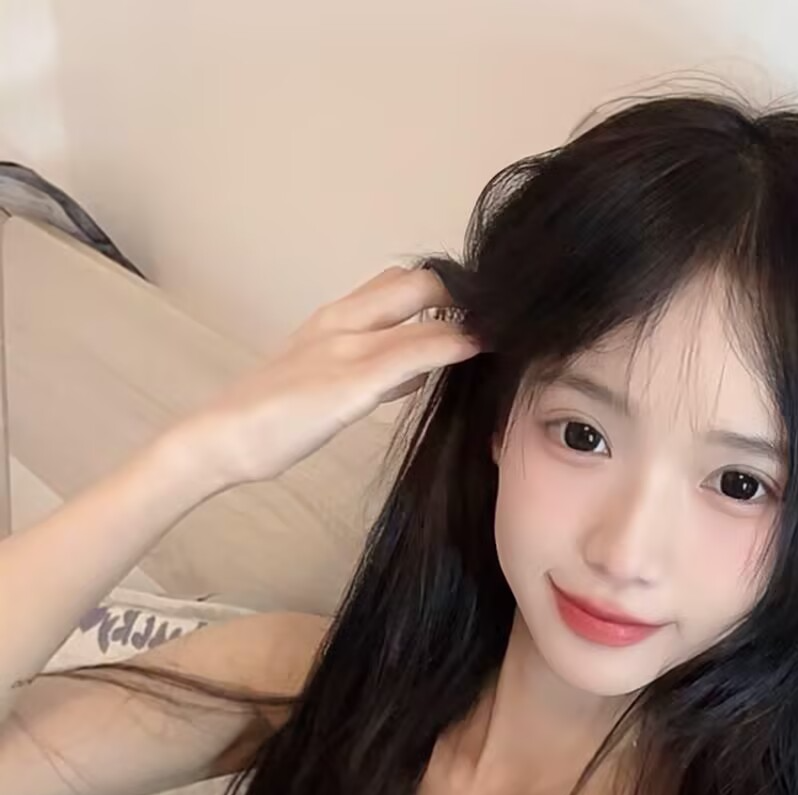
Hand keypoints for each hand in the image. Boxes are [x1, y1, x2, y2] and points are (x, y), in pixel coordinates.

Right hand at [172, 264, 482, 486]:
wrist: (222, 439)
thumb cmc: (272, 421)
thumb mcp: (330, 385)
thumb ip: (376, 371)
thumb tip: (418, 370)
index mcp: (333, 319)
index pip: (398, 282)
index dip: (443, 290)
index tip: (478, 309)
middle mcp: (341, 321)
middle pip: (417, 281)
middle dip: (463, 292)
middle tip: (499, 314)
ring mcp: (346, 348)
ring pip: (420, 307)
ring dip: (466, 312)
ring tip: (503, 323)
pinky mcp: (350, 382)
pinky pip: (412, 353)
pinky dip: (451, 345)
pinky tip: (479, 346)